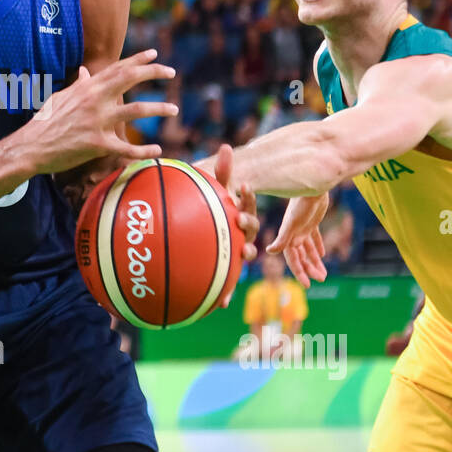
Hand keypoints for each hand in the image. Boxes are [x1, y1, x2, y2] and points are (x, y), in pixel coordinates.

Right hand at [23, 49, 176, 175]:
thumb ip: (77, 85)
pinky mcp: (98, 145)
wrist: (31, 147)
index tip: (155, 54)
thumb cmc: (44, 121)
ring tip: (174, 109)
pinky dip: (144, 150)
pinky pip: (127, 148)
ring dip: (159, 108)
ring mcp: (97, 122)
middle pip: (130, 79)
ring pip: (136, 111)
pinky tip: (157, 150)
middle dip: (154, 72)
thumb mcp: (60, 97)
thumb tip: (84, 71)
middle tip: (171, 72)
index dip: (138, 59)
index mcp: (87, 88)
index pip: (117, 68)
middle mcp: (95, 101)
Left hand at [209, 143, 258, 305]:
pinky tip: (220, 305)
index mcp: (239, 211)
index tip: (241, 186)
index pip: (246, 203)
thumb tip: (227, 146)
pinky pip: (226, 282)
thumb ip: (221, 172)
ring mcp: (235, 249)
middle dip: (246, 226)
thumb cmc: (212, 207)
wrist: (202, 233)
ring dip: (243, 255)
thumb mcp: (215, 189)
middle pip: (248, 228)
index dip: (246, 196)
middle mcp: (241, 231)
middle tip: (240, 223)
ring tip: (241, 255)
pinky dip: (224, 293)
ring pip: (243, 253)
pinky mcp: (226, 267)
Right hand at [266, 192, 329, 287]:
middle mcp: (294, 235)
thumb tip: (270, 251)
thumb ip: (282, 238)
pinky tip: (322, 255)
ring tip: (324, 274)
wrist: (312, 186)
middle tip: (321, 279)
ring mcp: (302, 229)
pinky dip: (317, 247)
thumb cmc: (301, 203)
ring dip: (315, 261)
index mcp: (289, 237)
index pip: (293, 259)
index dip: (299, 272)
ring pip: (308, 250)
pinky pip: (314, 238)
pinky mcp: (311, 222)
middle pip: (301, 257)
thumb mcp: (292, 223)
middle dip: (310, 269)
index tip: (308, 284)